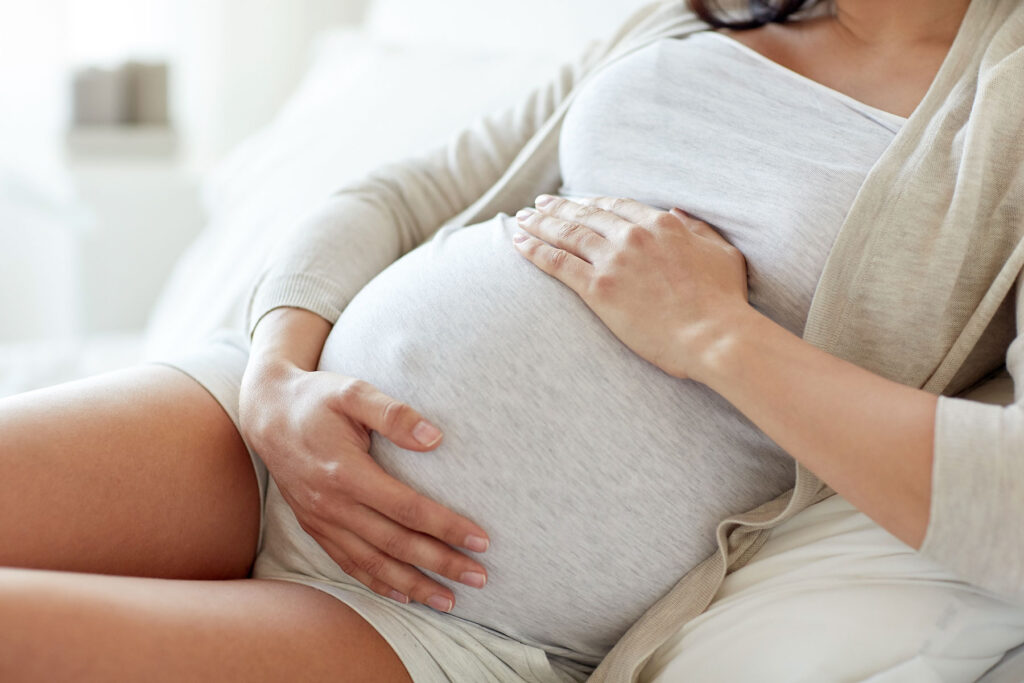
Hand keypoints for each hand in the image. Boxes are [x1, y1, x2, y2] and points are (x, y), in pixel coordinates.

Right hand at [239, 360, 489, 611]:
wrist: (267, 413)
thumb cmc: (316, 399)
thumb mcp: (353, 392)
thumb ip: (393, 413)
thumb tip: (434, 438)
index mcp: (347, 472)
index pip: (408, 509)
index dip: (446, 527)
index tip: (481, 540)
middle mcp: (333, 505)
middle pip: (396, 544)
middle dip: (441, 564)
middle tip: (479, 578)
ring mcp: (322, 521)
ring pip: (374, 563)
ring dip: (414, 585)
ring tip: (450, 601)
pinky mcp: (315, 528)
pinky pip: (350, 564)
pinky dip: (378, 583)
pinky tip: (405, 596)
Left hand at [511, 195, 752, 381]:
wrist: (714, 336)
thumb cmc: (724, 301)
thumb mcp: (722, 253)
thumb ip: (698, 229)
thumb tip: (677, 213)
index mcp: (662, 224)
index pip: (616, 206)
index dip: (591, 203)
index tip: (576, 202)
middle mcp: (633, 236)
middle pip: (585, 216)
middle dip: (558, 208)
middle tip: (537, 205)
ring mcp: (613, 261)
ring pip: (567, 234)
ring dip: (540, 224)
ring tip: (521, 219)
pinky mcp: (598, 289)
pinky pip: (558, 263)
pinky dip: (535, 251)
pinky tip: (519, 244)